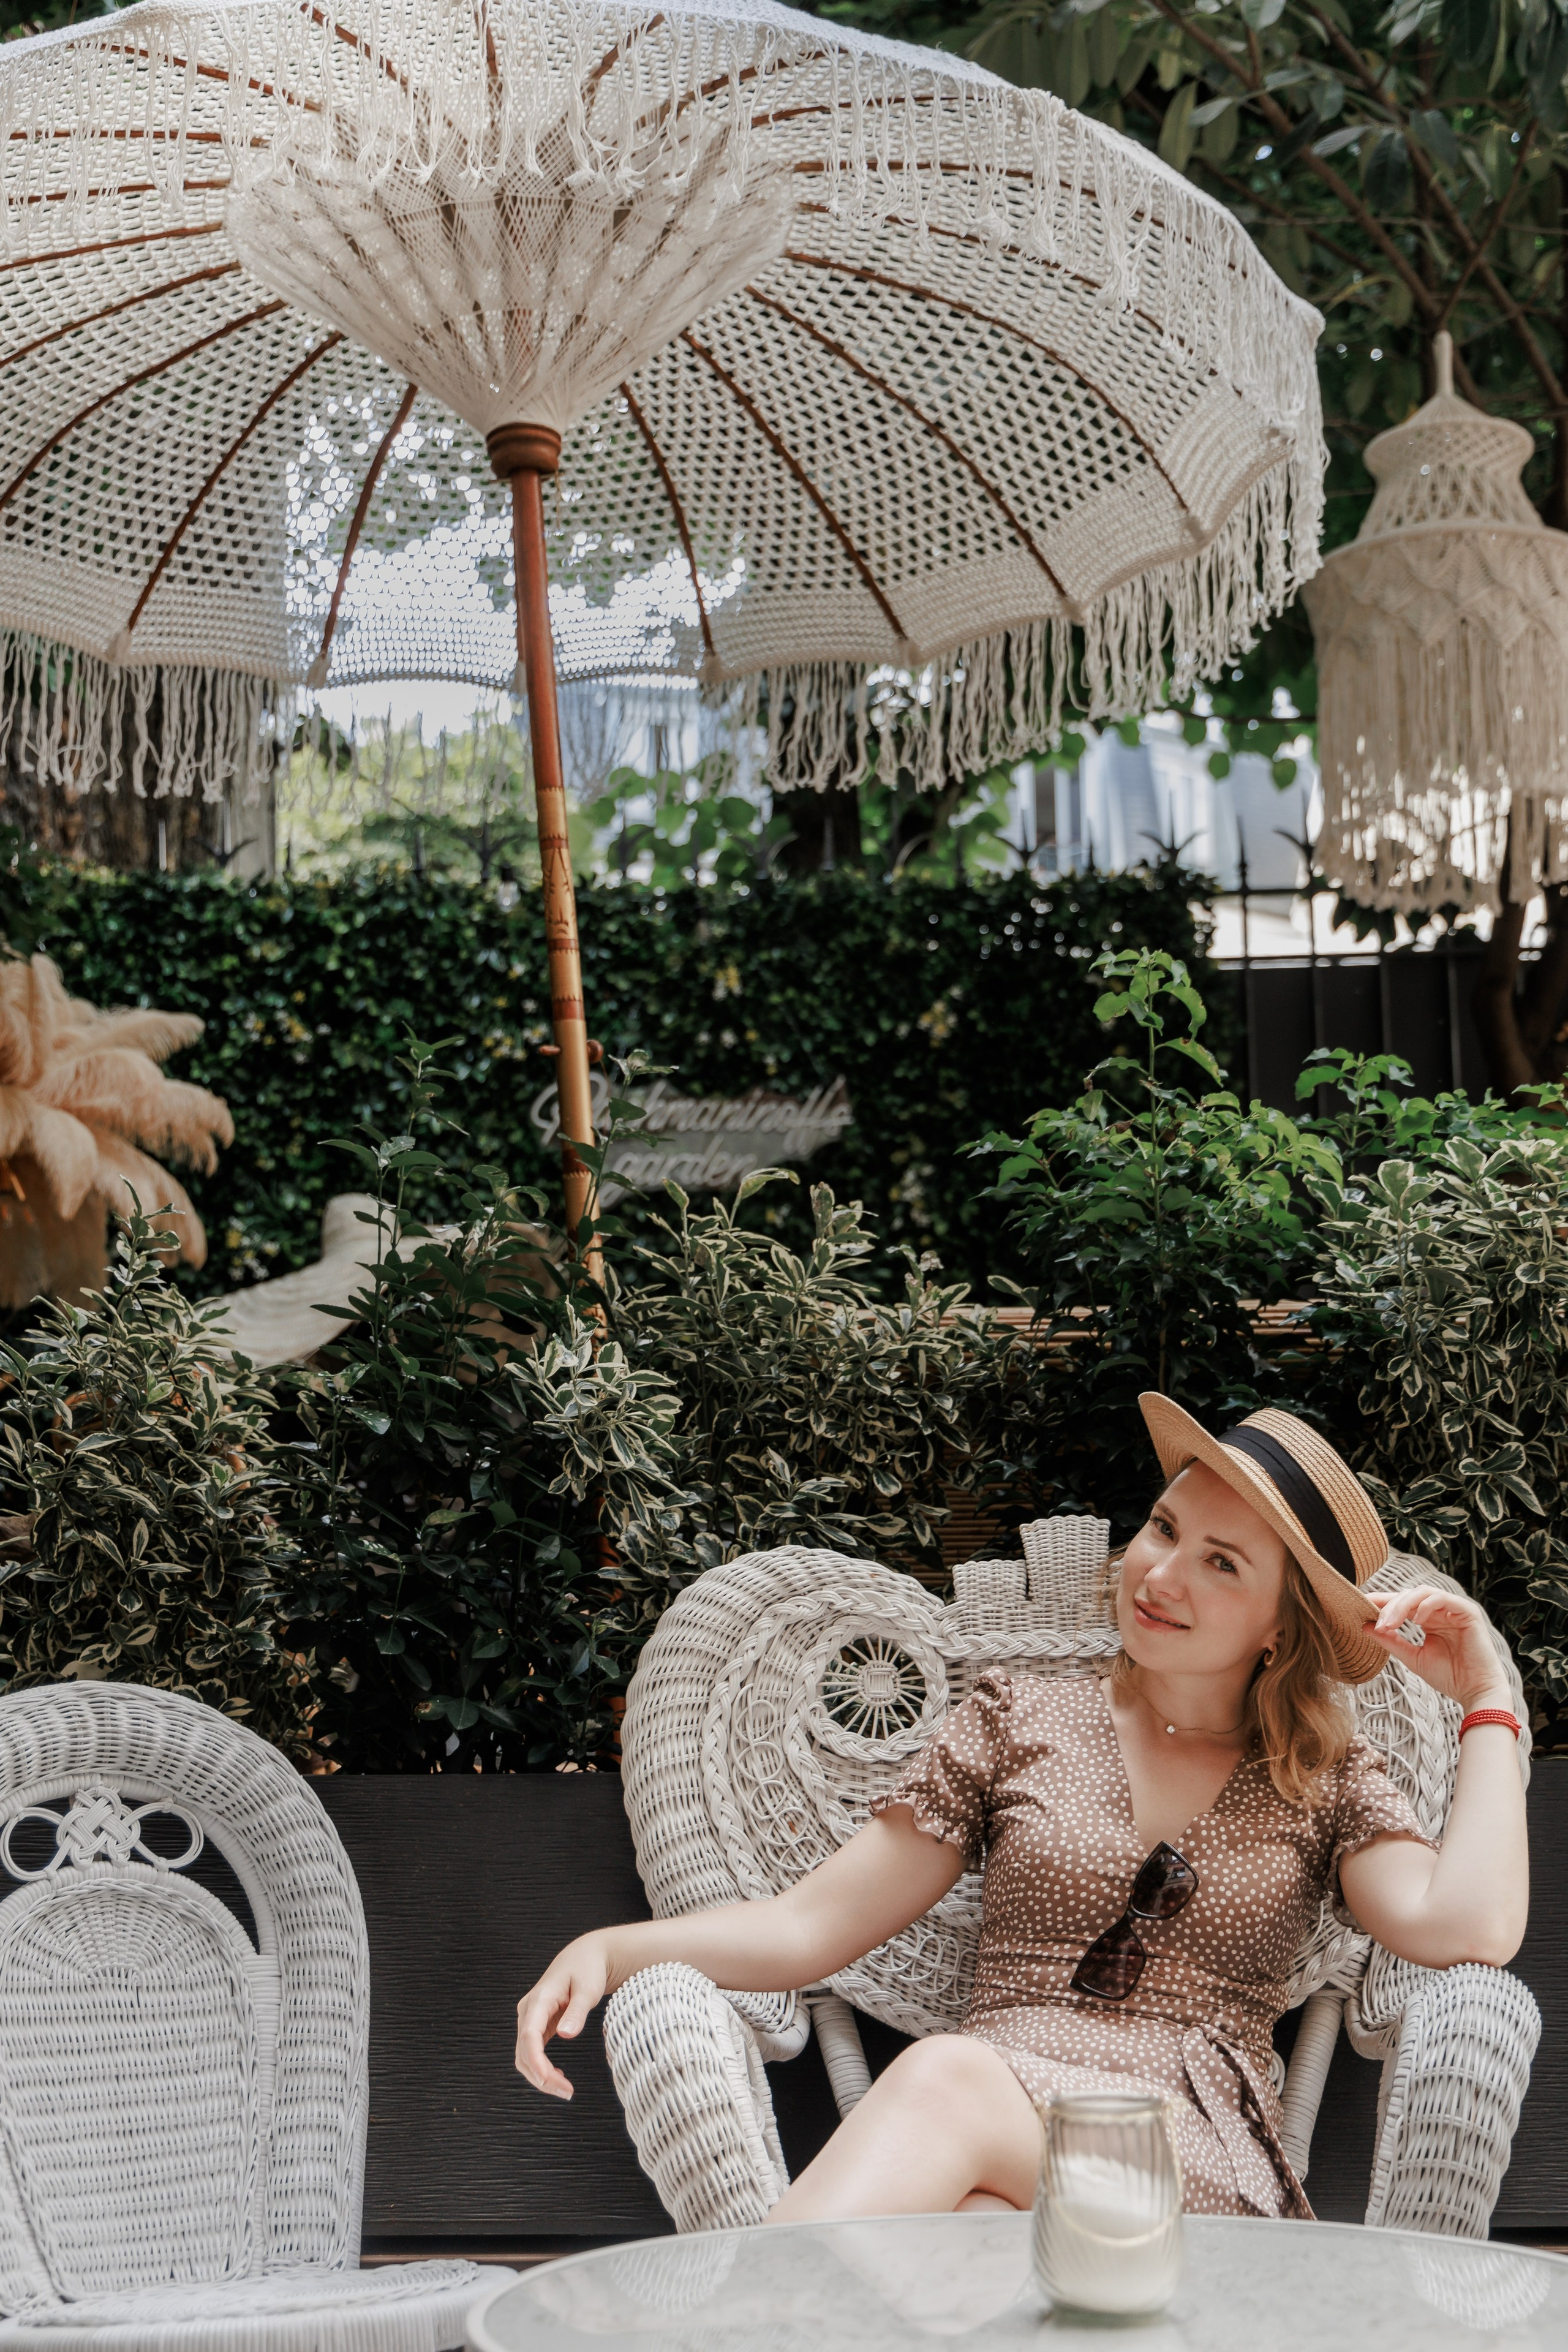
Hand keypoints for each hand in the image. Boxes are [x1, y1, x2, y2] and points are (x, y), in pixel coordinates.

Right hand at [515, 1933, 611, 2098]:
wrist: (585, 1956)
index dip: (537, 2063)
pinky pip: (532, 2051)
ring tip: (564, 2090)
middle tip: (567, 2093)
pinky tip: (558, 2077)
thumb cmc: (587, 1969)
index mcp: (539, 2000)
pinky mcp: (536, 2024)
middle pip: (524, 2051)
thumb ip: (576, 2011)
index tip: (551, 2081)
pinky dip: (541, 2068)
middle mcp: (528, 2010)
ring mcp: (530, 2018)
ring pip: (524, 2055)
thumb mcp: (588, 1989)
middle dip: (541, 2077)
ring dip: (540, 2076)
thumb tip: (565, 2034)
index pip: (529, 2036)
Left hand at [1370, 1583, 1512, 1712]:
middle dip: (1389, 1606)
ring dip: (1402, 1605)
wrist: (1475, 1691)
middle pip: (1409, 1595)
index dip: (1381, 1602)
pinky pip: (1443, 1598)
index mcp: (1428, 1619)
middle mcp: (1440, 1611)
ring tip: (1391, 1623)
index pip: (1401, 1603)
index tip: (1360, 1606)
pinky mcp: (1467, 1612)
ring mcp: (1454, 1609)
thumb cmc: (1449, 1676)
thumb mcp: (1412, 1657)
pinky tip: (1416, 1620)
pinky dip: (1426, 1605)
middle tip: (1377, 1623)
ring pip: (1423, 1592)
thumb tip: (1364, 1625)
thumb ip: (1390, 1640)